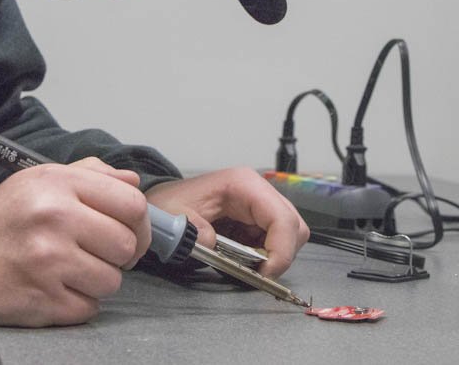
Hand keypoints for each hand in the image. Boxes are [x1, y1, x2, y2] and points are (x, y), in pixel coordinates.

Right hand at [0, 157, 150, 333]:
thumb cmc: (0, 222)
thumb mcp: (38, 180)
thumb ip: (89, 175)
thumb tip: (132, 182)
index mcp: (56, 184)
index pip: (131, 203)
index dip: (140, 222)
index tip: (131, 231)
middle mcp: (54, 218)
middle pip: (127, 244)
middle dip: (118, 254)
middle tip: (98, 253)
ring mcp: (49, 262)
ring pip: (112, 280)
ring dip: (97, 280)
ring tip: (71, 271)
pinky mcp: (44, 300)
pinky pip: (89, 307)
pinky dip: (78, 303)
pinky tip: (56, 288)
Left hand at [144, 167, 307, 277]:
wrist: (164, 201)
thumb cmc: (170, 202)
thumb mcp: (175, 216)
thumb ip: (194, 230)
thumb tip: (213, 244)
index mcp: (243, 184)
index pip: (282, 218)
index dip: (281, 251)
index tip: (265, 274)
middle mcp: (258, 191)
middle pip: (294, 227)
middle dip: (279, 255)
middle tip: (254, 273)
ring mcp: (260, 205)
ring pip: (289, 236)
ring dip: (272, 257)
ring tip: (244, 264)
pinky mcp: (257, 219)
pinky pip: (275, 241)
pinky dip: (264, 256)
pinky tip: (241, 258)